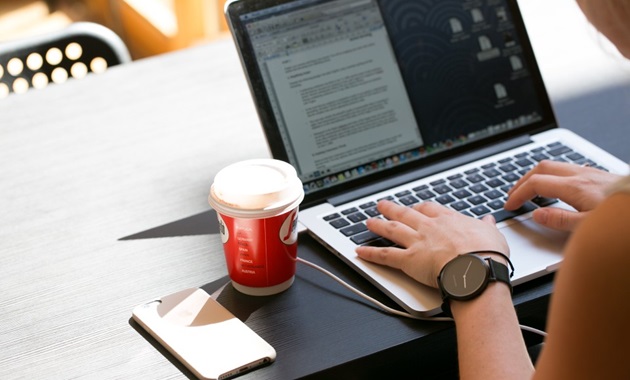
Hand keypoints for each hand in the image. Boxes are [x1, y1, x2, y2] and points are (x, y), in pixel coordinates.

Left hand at [355, 200, 508, 288]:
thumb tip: (490, 220)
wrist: (476, 268)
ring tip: (368, 222)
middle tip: (382, 205)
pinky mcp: (408, 260)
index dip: (420, 207)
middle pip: (406, 214)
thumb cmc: (487, 254)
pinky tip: (360, 251)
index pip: (430, 209)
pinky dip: (370, 253)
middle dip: (392, 209)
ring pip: (392, 230)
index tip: (416, 207)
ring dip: (378, 225)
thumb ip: (487, 227)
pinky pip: (385, 255)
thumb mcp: (493, 235)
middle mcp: (429, 227)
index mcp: (449, 220)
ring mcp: (417, 242)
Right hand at [504, 160, 620, 230]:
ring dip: (537, 176)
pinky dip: (553, 176)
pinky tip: (557, 189)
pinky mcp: (600, 176)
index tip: (510, 205)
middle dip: (522, 180)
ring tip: (530, 190)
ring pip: (555, 165)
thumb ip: (560, 220)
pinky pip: (568, 169)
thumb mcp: (590, 227)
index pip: (536, 184)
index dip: (518, 194)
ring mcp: (591, 173)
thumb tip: (536, 215)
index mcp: (575, 187)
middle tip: (513, 194)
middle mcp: (581, 175)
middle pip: (541, 168)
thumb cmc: (622, 219)